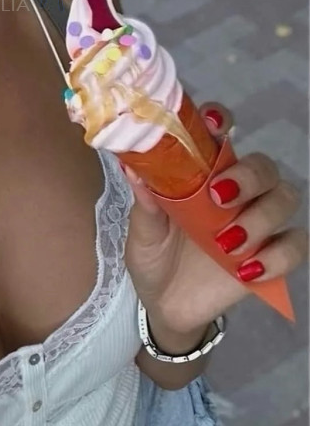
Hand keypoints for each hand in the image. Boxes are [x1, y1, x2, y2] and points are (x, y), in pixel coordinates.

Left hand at [123, 104, 306, 336]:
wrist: (164, 305)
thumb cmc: (153, 255)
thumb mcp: (142, 231)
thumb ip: (145, 203)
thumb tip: (132, 168)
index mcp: (202, 173)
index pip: (221, 134)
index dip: (223, 120)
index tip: (214, 123)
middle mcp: (237, 190)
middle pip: (263, 165)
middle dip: (248, 175)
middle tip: (218, 196)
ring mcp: (257, 222)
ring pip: (285, 198)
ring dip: (261, 217)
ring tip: (226, 243)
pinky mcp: (271, 257)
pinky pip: (295, 246)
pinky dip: (277, 256)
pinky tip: (246, 271)